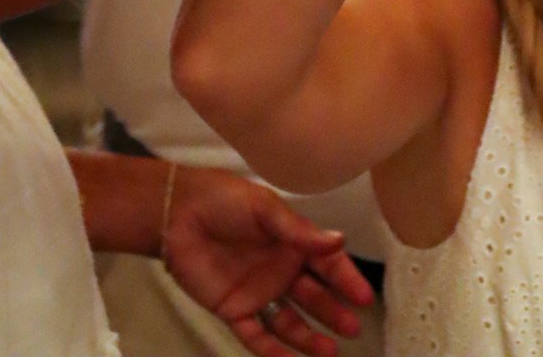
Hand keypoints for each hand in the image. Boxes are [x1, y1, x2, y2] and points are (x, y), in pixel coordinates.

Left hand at [163, 166, 375, 355]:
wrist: (178, 216)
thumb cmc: (225, 202)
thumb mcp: (265, 209)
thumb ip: (299, 231)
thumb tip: (340, 240)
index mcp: (292, 242)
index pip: (326, 264)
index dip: (345, 280)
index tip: (364, 298)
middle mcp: (280, 270)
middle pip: (312, 296)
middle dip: (333, 312)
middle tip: (352, 329)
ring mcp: (258, 293)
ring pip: (289, 321)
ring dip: (308, 338)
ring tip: (329, 353)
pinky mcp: (234, 311)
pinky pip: (256, 336)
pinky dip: (272, 352)